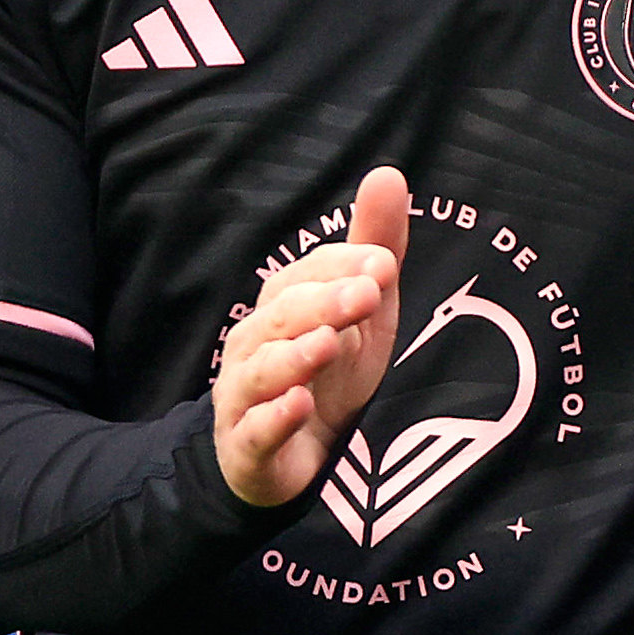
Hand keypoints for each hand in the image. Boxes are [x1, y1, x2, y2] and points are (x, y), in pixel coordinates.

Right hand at [213, 166, 408, 505]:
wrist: (294, 460)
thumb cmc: (331, 374)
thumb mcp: (362, 312)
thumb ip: (372, 247)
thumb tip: (388, 174)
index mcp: (282, 306)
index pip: (305, 276)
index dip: (341, 268)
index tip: (382, 264)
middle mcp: (255, 345)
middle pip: (282, 317)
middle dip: (323, 303)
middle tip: (366, 294)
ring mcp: (245, 398)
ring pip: (262, 370)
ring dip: (294, 355)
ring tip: (327, 343)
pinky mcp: (247, 448)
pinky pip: (255, 431)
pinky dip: (274, 418)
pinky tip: (298, 406)